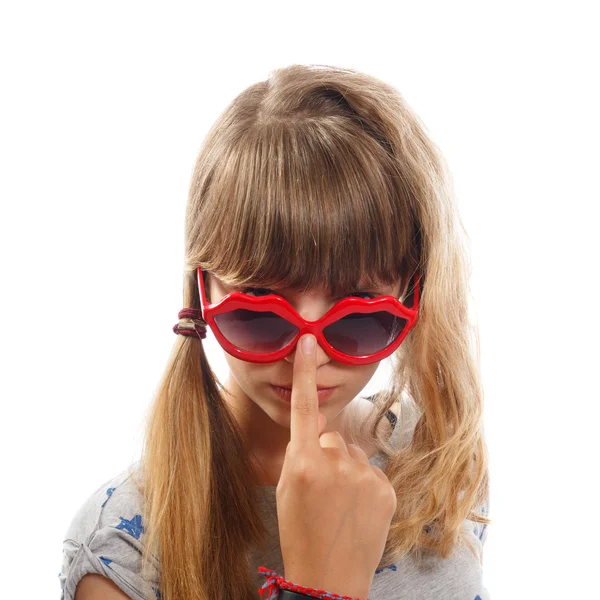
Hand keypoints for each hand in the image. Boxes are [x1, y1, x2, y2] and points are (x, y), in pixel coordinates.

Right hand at [276, 334, 396, 599]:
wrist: (329, 577)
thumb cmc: (300, 532)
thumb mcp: (287, 489)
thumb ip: (301, 452)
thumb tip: (319, 427)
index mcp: (303, 463)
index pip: (304, 408)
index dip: (305, 372)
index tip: (309, 341)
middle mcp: (336, 464)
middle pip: (331, 437)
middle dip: (326, 454)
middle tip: (321, 489)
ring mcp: (365, 476)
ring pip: (352, 454)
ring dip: (346, 470)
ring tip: (340, 503)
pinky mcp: (386, 488)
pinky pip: (371, 471)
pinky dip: (364, 485)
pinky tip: (357, 509)